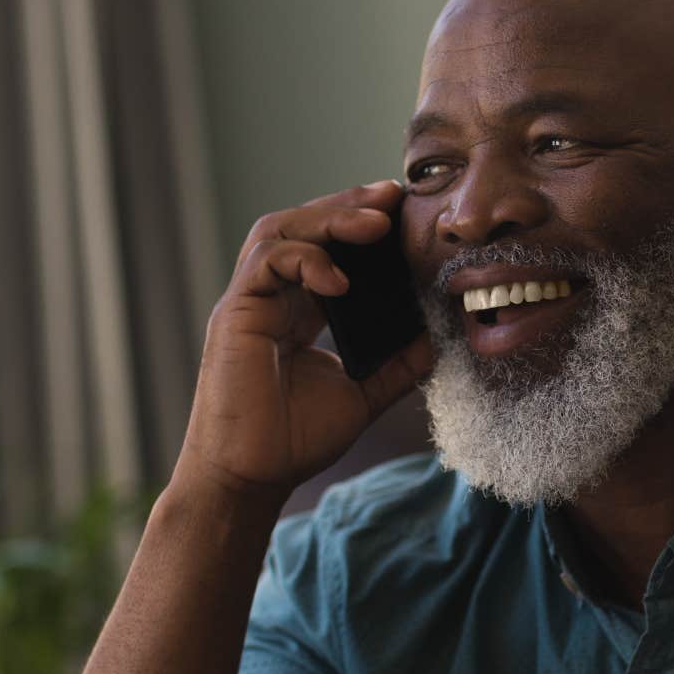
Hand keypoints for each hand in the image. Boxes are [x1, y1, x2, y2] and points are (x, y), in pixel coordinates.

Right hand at [176, 180, 433, 506]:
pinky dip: (305, 259)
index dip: (360, 225)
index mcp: (295, 311)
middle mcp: (269, 297)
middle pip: (302, 225)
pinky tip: (341, 279)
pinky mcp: (235, 314)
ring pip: (281, 230)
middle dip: (348, 204)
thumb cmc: (292, 440)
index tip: (403, 213)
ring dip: (329, 218)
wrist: (251, 477)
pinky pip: (267, 262)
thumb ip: (396, 365)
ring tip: (375, 222)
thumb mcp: (362, 396)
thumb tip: (437, 337)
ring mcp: (249, 302)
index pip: (326, 249)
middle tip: (393, 196)